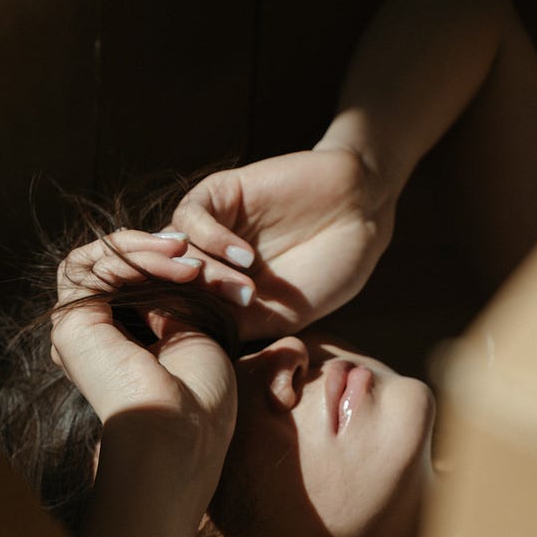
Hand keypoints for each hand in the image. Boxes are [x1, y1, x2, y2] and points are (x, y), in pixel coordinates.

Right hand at [52, 229, 237, 498]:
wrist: (182, 432)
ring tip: (189, 258)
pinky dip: (137, 256)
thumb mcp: (193, 331)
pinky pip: (94, 266)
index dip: (164, 262)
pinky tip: (176, 264)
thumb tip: (172, 260)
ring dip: (149, 249)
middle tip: (197, 252)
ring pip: (101, 259)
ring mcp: (78, 329)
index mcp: (119, 342)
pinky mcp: (71, 324)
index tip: (209, 263)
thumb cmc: (200, 399)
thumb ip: (173, 297)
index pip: (130, 280)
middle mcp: (93, 336)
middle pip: (113, 266)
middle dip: (159, 251)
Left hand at [171, 146, 396, 337]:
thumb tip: (188, 340)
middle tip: (244, 304)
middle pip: (172, 279)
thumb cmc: (329, 270)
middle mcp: (207, 259)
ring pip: (178, 250)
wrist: (363, 214)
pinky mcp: (219, 193)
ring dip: (208, 273)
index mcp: (217, 293)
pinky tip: (245, 256)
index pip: (178, 310)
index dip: (182, 325)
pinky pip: (193, 214)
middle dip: (203, 297)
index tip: (209, 344)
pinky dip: (212, 239)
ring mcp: (211, 225)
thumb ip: (236, 323)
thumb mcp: (283, 314)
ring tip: (247, 288)